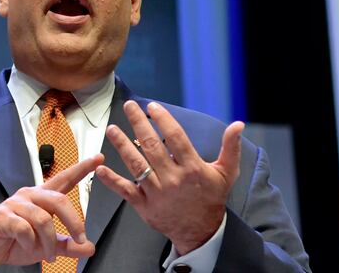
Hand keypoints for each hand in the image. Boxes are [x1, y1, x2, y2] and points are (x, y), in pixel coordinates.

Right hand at [0, 153, 104, 270]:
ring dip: (49, 242)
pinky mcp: (3, 216)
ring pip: (43, 219)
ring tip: (48, 256)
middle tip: (80, 240)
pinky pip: (25, 229)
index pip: (64, 179)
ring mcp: (15, 204)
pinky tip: (28, 248)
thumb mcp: (45, 245)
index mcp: (41, 198)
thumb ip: (66, 245)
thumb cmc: (14, 241)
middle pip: (59, 200)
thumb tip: (89, 248)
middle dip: (73, 221)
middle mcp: (29, 196)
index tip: (99, 158)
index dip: (81, 168)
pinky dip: (31, 243)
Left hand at [96, 101, 243, 254]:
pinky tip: (100, 167)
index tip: (153, 106)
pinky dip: (111, 180)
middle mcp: (173, 179)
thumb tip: (238, 124)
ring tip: (112, 128)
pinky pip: (125, 190)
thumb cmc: (212, 198)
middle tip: (129, 106)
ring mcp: (157, 192)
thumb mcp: (226, 173)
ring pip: (136, 165)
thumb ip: (231, 147)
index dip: (163, 119)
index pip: (176, 137)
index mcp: (192, 168)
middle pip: (152, 146)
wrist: (201, 232)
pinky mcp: (144, 206)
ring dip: (121, 145)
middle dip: (138, 124)